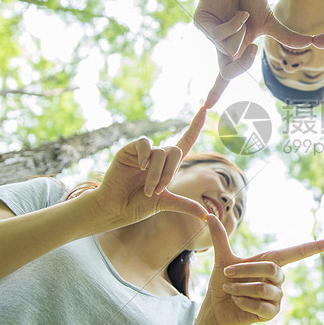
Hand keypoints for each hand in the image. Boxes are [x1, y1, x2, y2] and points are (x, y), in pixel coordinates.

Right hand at [92, 108, 208, 227]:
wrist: (116, 208)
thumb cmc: (138, 205)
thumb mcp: (165, 203)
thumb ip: (185, 205)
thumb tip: (208, 216)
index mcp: (169, 165)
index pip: (186, 140)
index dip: (195, 125)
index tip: (205, 108)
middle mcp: (157, 156)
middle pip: (176, 151)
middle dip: (170, 173)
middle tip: (158, 190)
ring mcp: (144, 153)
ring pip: (161, 153)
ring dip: (156, 174)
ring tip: (147, 190)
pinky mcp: (129, 151)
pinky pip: (144, 144)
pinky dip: (145, 156)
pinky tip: (141, 167)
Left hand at [194, 0, 310, 106]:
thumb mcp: (269, 21)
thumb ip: (284, 36)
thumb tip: (310, 43)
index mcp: (233, 48)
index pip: (224, 74)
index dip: (216, 90)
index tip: (207, 107)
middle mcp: (219, 44)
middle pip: (229, 71)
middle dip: (244, 62)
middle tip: (252, 48)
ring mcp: (208, 34)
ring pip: (228, 51)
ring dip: (242, 33)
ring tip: (243, 15)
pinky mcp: (201, 23)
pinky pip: (222, 35)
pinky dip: (236, 24)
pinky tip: (240, 13)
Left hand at [202, 215, 323, 324]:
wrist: (218, 308)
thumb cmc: (224, 282)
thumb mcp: (222, 258)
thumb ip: (220, 237)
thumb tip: (208, 214)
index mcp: (272, 261)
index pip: (300, 252)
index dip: (318, 247)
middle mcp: (279, 278)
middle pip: (270, 268)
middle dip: (244, 270)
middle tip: (226, 274)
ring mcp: (278, 297)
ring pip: (262, 288)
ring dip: (240, 288)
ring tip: (230, 289)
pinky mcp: (272, 313)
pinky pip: (259, 305)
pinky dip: (243, 302)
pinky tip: (237, 303)